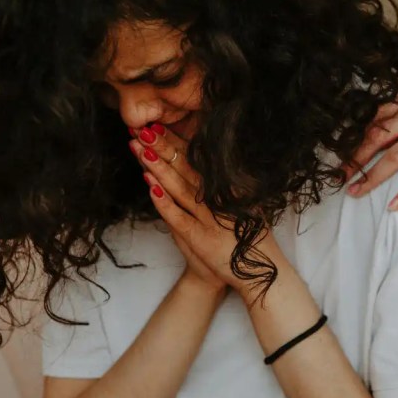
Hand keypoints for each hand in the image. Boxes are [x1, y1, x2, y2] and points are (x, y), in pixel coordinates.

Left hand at [129, 125, 283, 295]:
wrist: (257, 271)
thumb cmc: (244, 236)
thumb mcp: (240, 203)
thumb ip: (223, 184)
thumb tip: (205, 158)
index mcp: (227, 187)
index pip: (197, 159)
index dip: (176, 142)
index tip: (157, 125)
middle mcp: (219, 198)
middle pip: (187, 167)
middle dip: (163, 147)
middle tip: (143, 129)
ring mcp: (209, 217)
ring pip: (179, 187)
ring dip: (159, 167)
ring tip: (140, 149)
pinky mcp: (200, 237)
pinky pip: (178, 216)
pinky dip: (164, 201)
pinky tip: (149, 186)